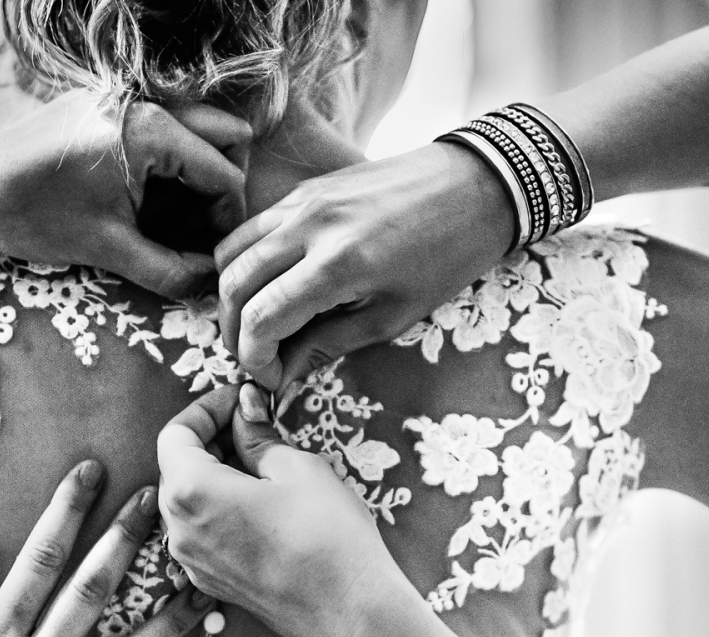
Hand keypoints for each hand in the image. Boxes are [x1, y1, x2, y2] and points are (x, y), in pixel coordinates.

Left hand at [0, 92, 250, 297]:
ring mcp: (124, 98)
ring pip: (195, 127)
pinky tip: (144, 200)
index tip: (218, 253)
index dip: (228, 220)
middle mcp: (143, 102)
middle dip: (222, 186)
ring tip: (172, 218)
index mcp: (150, 131)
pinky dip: (166, 161)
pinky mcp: (105, 105)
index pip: (222, 173)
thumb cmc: (32, 216)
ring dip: (196, 172)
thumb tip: (212, 285)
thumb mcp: (109, 251)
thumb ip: (170, 270)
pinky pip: (160, 126)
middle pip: (224, 135)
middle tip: (204, 229)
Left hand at [156, 382, 420, 636]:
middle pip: (177, 467)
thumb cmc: (329, 538)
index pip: (175, 434)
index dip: (206, 408)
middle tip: (257, 423)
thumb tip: (246, 409)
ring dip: (217, 473)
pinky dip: (221, 506)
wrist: (351, 614)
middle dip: (211, 439)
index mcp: (191, 493)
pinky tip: (262, 501)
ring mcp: (193, 562)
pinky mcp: (212, 582)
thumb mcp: (297, 469)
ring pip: (189, 501)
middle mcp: (180, 531)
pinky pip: (203, 531)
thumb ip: (259, 435)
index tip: (241, 399)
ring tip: (265, 462)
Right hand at [215, 141, 512, 389]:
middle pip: (234, 285)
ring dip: (232, 297)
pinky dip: (245, 262)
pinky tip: (266, 286)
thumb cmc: (446, 256)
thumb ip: (328, 344)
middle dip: (234, 333)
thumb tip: (284, 375)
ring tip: (254, 326)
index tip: (271, 378)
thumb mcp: (392, 316)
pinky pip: (252, 228)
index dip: (255, 359)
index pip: (261, 319)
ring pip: (232, 253)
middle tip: (256, 359)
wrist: (475, 186)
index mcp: (337, 265)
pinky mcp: (305, 190)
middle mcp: (308, 227)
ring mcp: (302, 202)